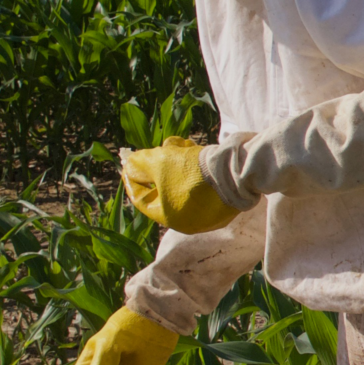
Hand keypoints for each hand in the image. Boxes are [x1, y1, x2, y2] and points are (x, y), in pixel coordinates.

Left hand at [122, 135, 243, 233]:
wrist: (235, 170)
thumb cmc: (191, 171)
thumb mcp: (158, 162)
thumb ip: (139, 164)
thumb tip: (129, 165)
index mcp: (169, 218)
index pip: (141, 198)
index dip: (132, 178)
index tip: (128, 161)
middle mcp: (189, 220)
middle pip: (164, 188)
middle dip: (161, 164)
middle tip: (163, 146)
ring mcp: (209, 212)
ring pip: (184, 183)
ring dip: (179, 161)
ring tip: (183, 144)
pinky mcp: (224, 200)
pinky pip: (202, 184)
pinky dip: (197, 168)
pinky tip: (197, 152)